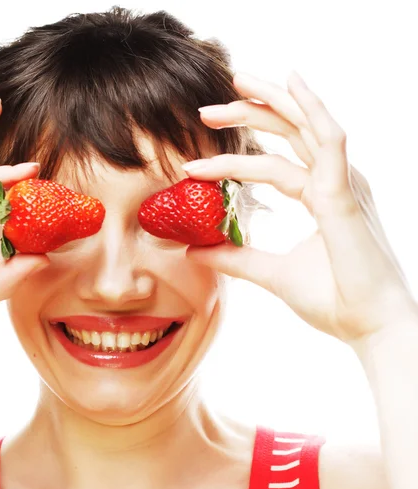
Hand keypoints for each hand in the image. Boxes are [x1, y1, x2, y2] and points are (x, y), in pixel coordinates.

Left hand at [183, 71, 416, 345]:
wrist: (370, 328)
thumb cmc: (334, 300)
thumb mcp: (271, 273)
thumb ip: (235, 257)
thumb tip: (193, 250)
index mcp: (323, 195)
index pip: (277, 159)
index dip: (237, 153)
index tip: (194, 163)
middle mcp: (335, 181)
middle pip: (291, 131)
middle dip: (250, 112)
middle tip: (207, 108)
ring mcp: (344, 184)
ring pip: (306, 127)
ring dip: (270, 102)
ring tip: (234, 85)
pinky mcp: (346, 195)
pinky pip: (328, 141)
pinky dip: (311, 109)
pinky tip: (290, 84)